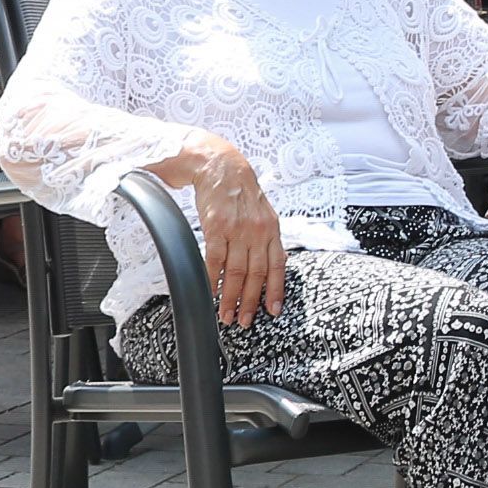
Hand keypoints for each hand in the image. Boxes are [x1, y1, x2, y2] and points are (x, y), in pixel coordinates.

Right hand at [179, 139, 286, 326]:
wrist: (221, 166)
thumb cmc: (241, 191)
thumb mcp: (263, 212)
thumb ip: (267, 238)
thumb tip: (273, 263)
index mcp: (271, 229)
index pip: (277, 265)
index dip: (276, 290)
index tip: (273, 311)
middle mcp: (257, 231)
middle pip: (256, 275)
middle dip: (250, 302)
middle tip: (245, 321)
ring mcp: (237, 229)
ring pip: (236, 272)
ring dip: (231, 297)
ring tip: (226, 314)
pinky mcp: (216, 227)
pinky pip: (215, 260)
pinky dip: (213, 279)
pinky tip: (211, 292)